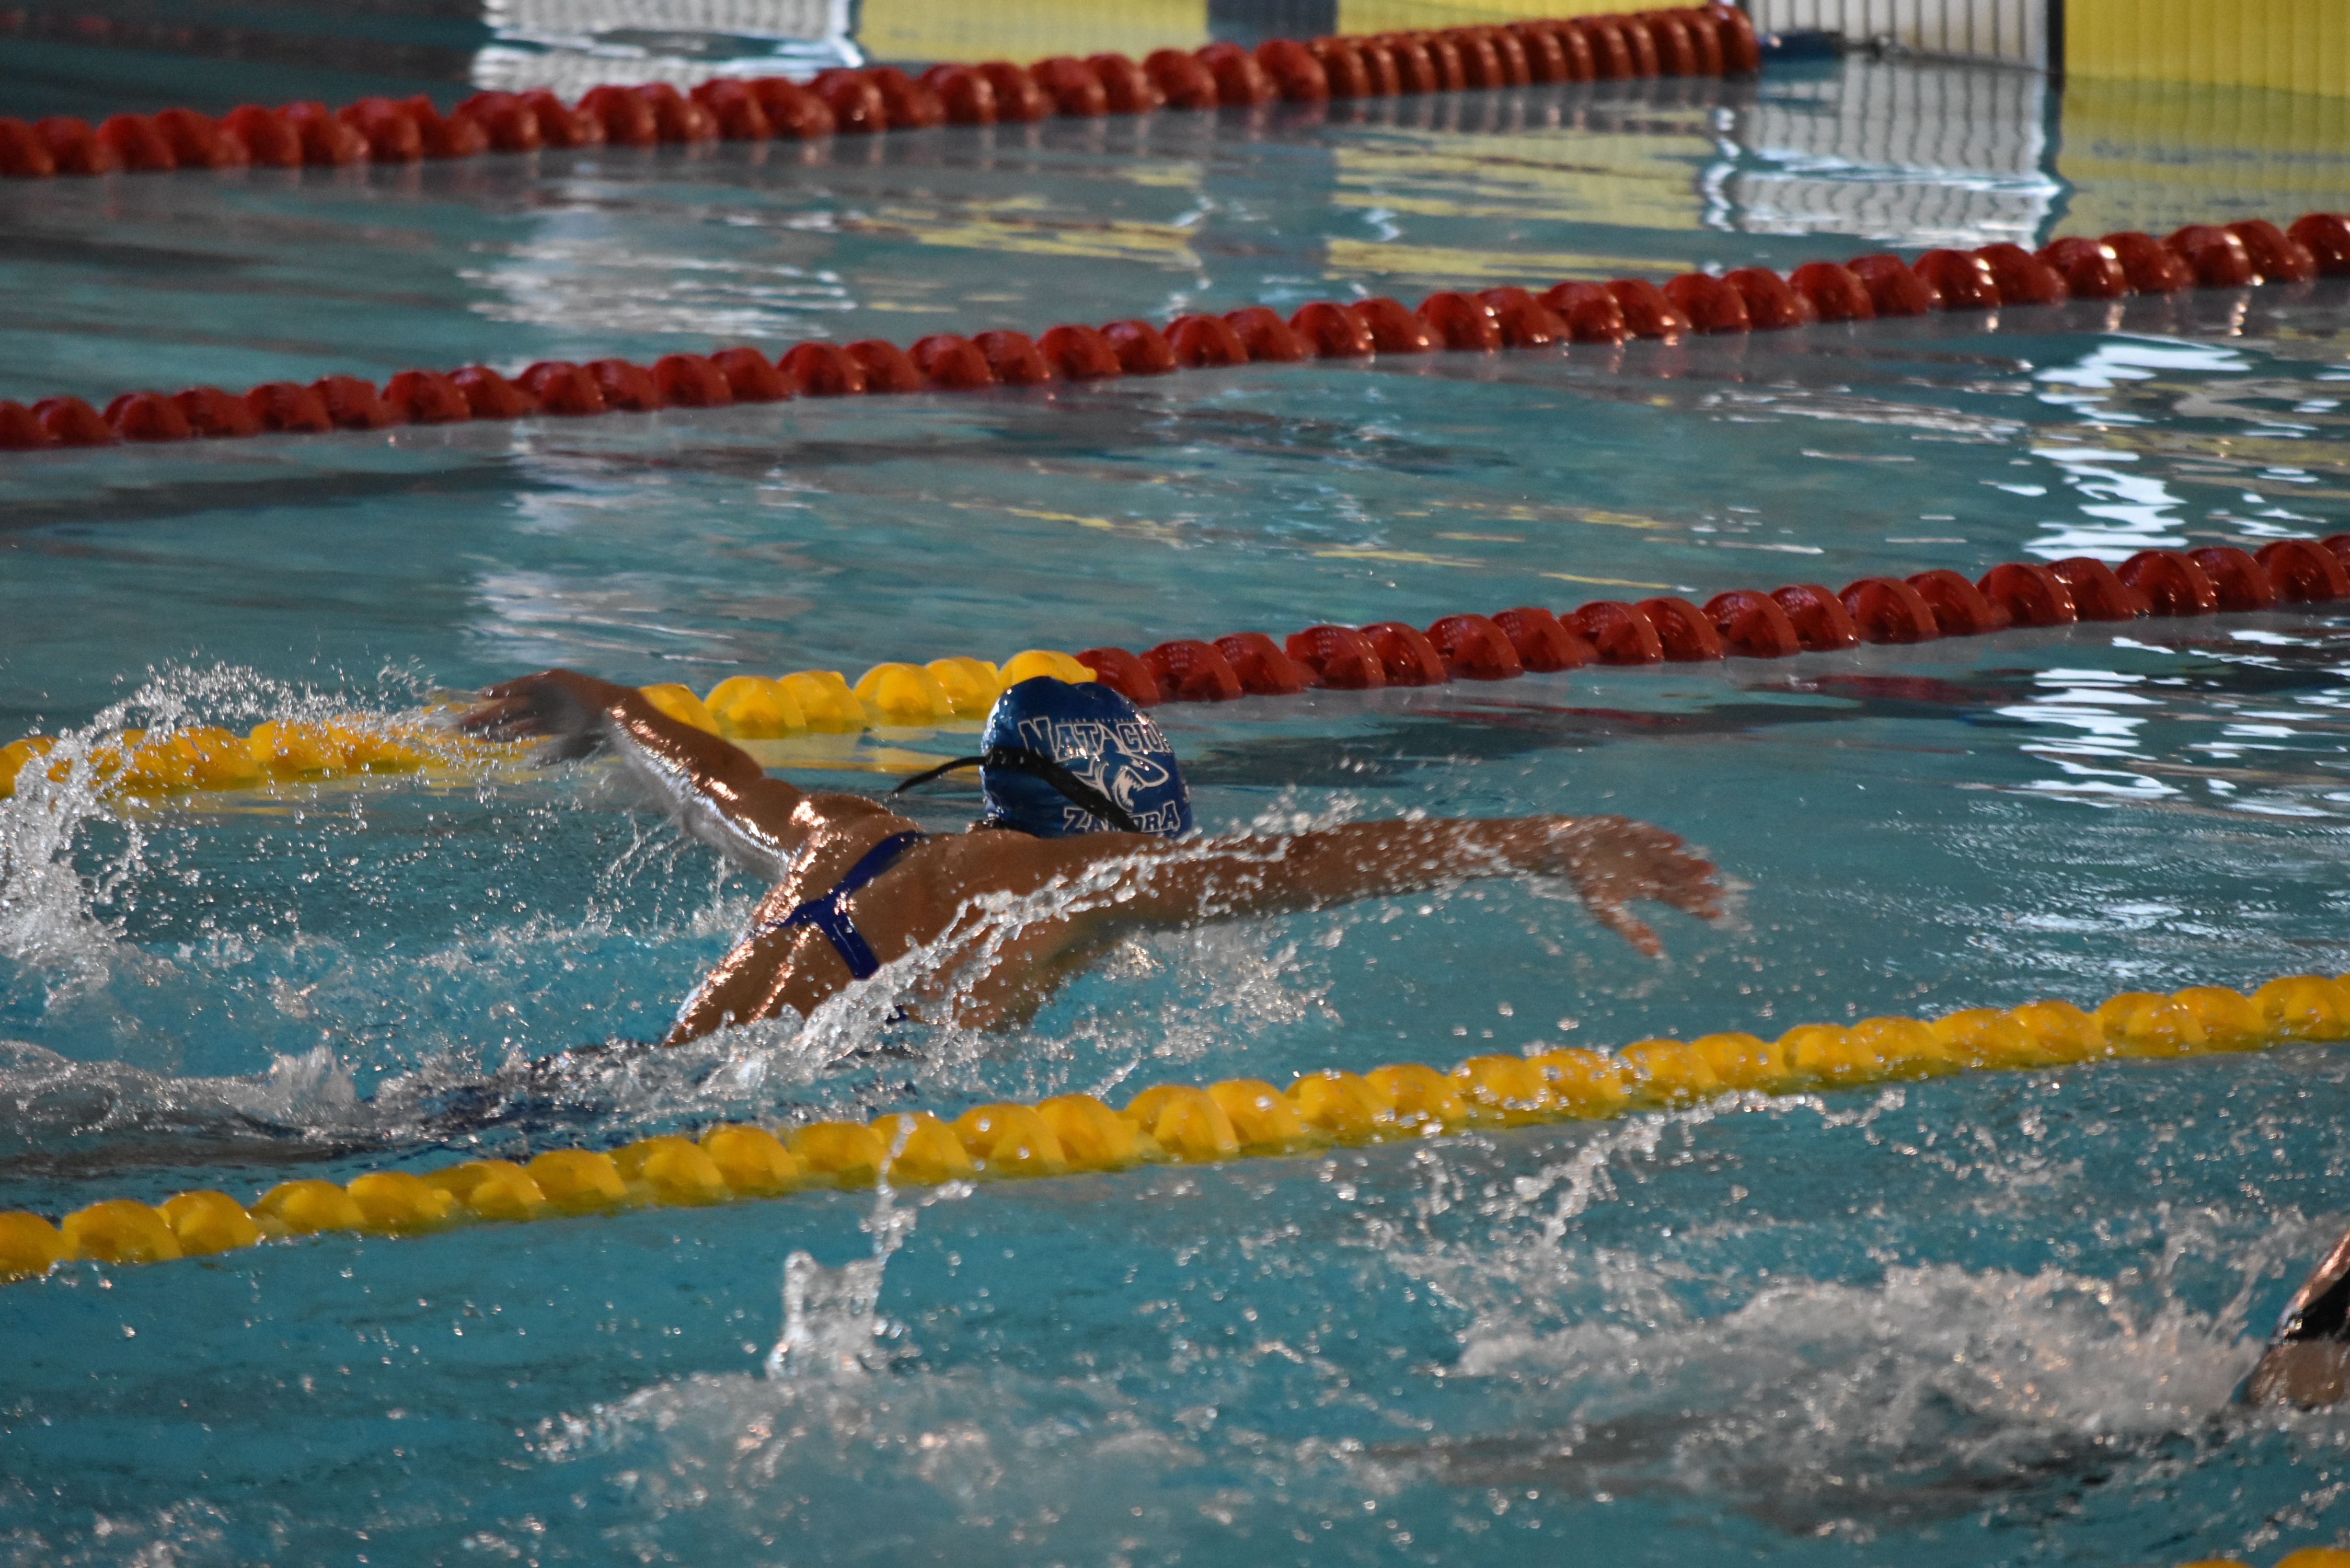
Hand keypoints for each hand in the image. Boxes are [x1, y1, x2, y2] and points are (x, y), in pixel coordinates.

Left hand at [460, 669, 633, 759]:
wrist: (619, 717)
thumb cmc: (599, 737)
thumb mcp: (570, 750)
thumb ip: (549, 755)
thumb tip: (528, 764)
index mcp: (548, 723)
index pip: (516, 727)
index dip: (495, 732)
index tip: (475, 740)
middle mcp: (544, 707)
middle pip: (507, 714)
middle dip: (483, 721)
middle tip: (457, 728)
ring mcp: (547, 692)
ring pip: (511, 702)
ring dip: (489, 710)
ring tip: (466, 719)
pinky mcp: (551, 678)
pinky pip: (523, 684)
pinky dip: (506, 688)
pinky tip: (486, 694)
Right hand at [1550, 815, 1722, 957]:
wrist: (1564, 850)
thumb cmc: (1586, 882)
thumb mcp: (1605, 911)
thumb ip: (1630, 930)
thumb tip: (1655, 954)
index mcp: (1648, 887)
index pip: (1678, 898)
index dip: (1697, 905)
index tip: (1717, 914)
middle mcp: (1651, 866)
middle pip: (1680, 878)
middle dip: (1699, 885)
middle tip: (1720, 892)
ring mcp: (1643, 847)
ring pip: (1672, 857)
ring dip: (1688, 863)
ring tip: (1708, 869)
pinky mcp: (1631, 829)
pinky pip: (1649, 835)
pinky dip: (1662, 840)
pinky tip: (1677, 844)